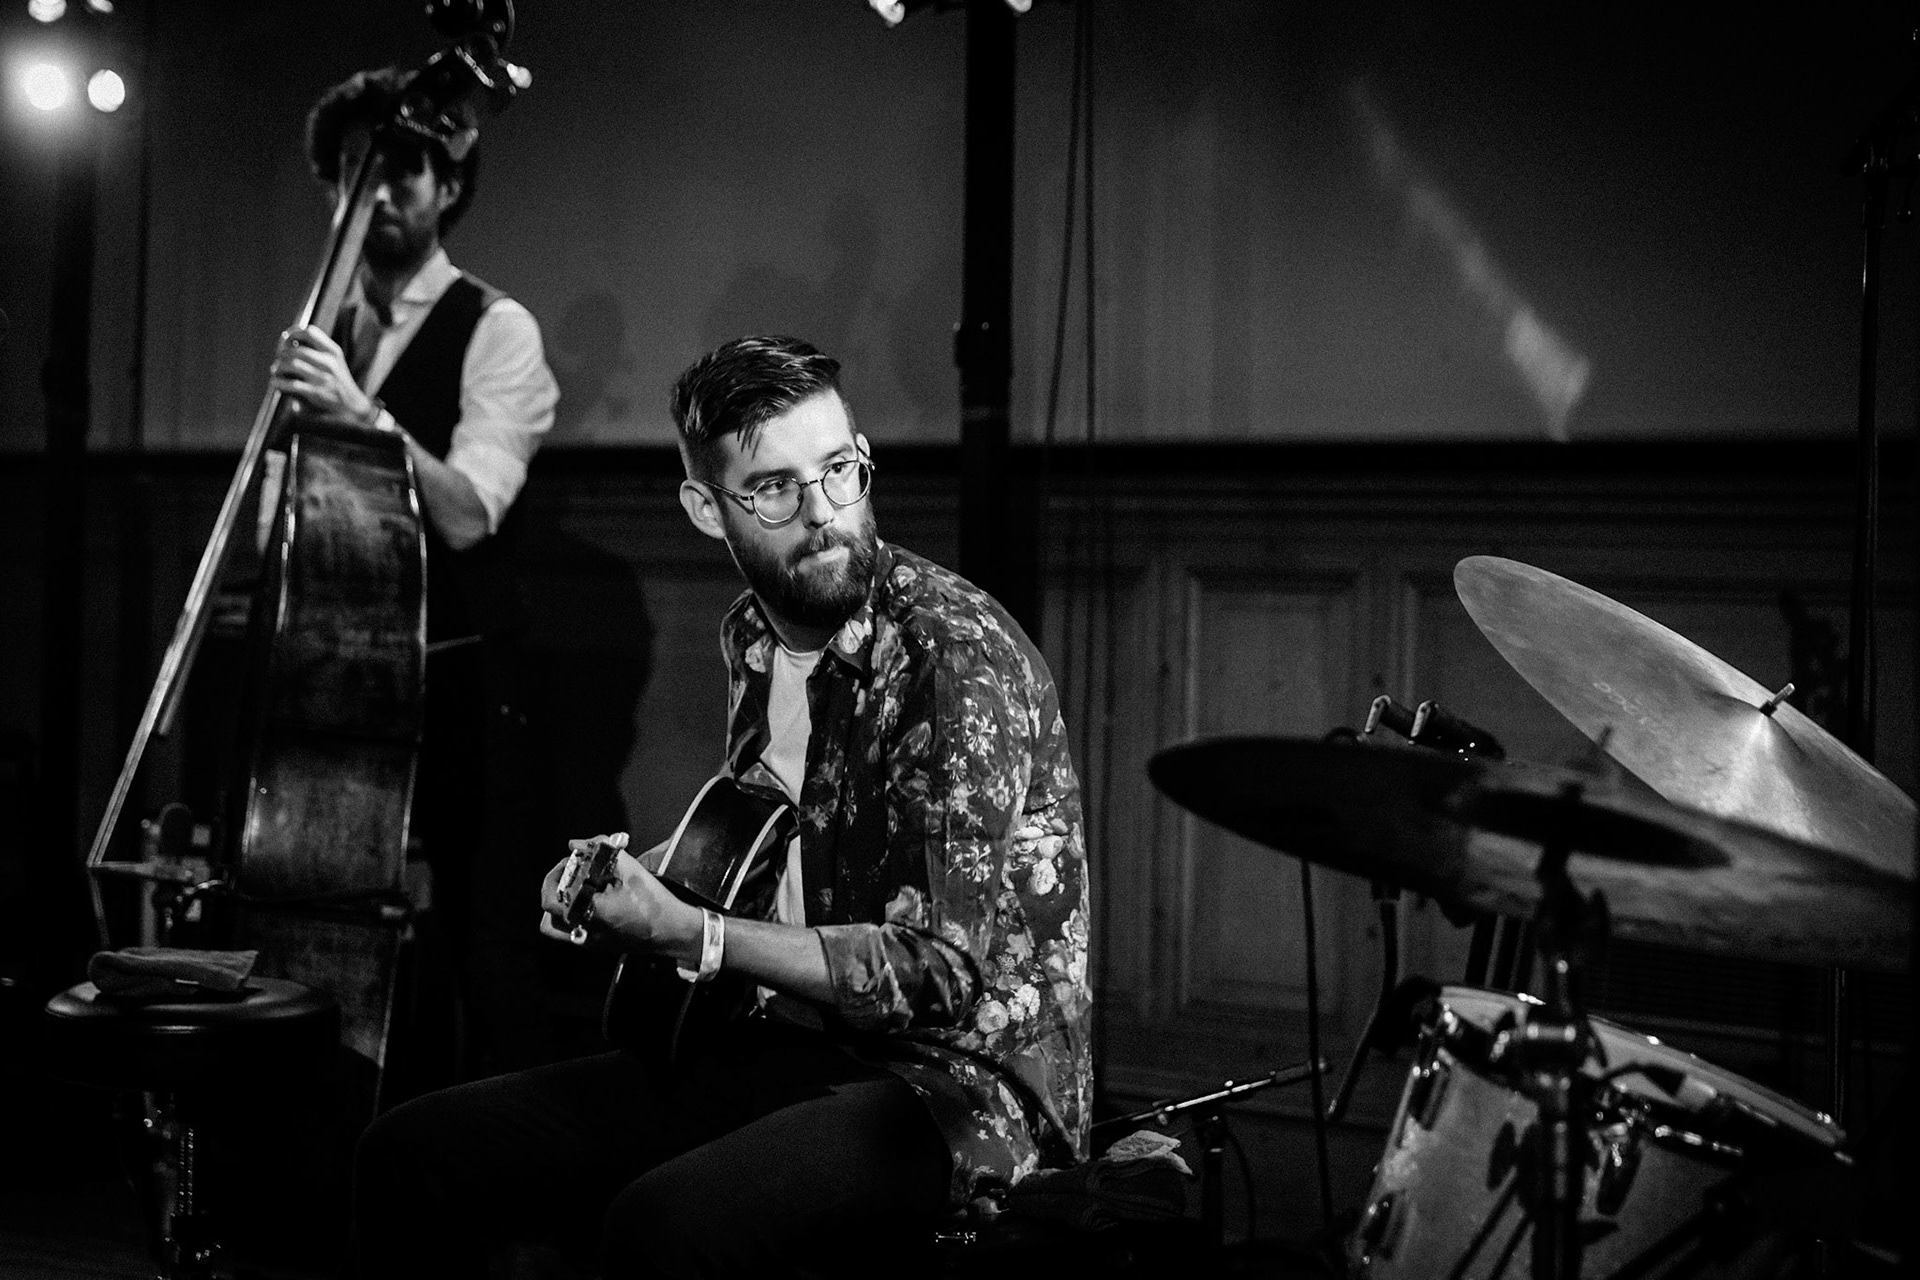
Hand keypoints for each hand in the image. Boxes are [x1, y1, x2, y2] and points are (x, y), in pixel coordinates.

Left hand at [269, 324, 380, 428]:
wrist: (352, 408)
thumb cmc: (338, 384)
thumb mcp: (335, 362)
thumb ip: (317, 351)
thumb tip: (287, 342)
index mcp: (333, 352)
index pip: (310, 333)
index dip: (293, 334)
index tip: (286, 340)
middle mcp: (328, 363)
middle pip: (296, 350)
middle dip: (282, 354)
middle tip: (279, 359)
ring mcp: (322, 378)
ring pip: (291, 364)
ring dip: (278, 367)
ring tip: (276, 371)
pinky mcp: (316, 393)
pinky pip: (291, 384)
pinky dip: (279, 383)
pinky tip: (276, 384)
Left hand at [538, 836, 701, 961]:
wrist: (671, 930)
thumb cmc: (652, 901)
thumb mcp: (629, 868)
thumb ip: (600, 850)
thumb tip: (578, 844)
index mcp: (588, 912)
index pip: (554, 892)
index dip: (559, 871)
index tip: (572, 859)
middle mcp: (583, 930)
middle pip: (549, 908)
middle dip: (554, 885)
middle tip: (568, 872)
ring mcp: (588, 941)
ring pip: (553, 925)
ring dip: (557, 906)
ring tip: (572, 890)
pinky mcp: (596, 946)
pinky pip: (570, 932)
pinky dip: (570, 916)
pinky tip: (588, 902)